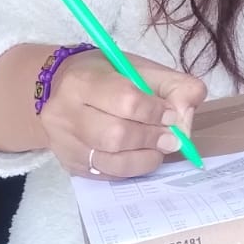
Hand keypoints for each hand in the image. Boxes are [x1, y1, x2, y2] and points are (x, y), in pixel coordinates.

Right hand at [42, 51, 206, 178]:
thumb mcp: (139, 68)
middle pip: (116, 136)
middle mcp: (65, 114)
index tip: (170, 115)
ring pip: (113, 162)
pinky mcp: (70, 165)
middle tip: (171, 138)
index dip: (155, 112)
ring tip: (158, 149)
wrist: (57, 88)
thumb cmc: (104, 76)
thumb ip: (172, 85)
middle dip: (152, 138)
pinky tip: (140, 156)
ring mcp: (65, 144)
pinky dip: (132, 169)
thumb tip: (186, 114)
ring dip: (145, 158)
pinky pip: (109, 175)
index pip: (125, 101)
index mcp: (81, 81)